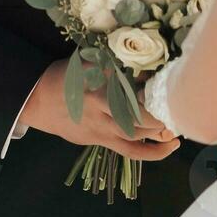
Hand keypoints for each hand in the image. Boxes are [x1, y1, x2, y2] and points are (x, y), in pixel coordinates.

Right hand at [21, 60, 180, 161]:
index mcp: (96, 85)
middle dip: (159, 110)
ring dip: (161, 129)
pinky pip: (130, 152)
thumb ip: (113, 66)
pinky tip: (171, 147)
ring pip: (136, 134)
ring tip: (179, 120)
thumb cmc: (66, 77)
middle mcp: (100, 109)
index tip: (167, 79)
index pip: (131, 86)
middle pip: (136, 113)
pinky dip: (152, 153)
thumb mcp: (88, 63)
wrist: (38, 101)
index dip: (151, 85)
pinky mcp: (100, 141)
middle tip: (177, 102)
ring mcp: (100, 128)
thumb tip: (145, 66)